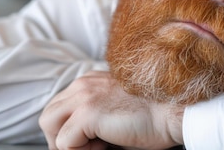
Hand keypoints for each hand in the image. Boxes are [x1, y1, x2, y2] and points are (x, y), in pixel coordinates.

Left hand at [39, 71, 183, 149]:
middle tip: (85, 149)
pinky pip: (64, 142)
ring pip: (48, 125)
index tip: (90, 143)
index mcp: (91, 80)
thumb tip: (79, 142)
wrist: (175, 112)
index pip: (60, 106)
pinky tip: (104, 146)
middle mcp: (84, 83)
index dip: (68, 129)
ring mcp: (84, 96)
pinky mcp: (88, 112)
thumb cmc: (154, 116)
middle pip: (48, 114)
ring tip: (94, 148)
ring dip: (65, 144)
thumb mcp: (116, 111)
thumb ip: (94, 118)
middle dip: (59, 137)